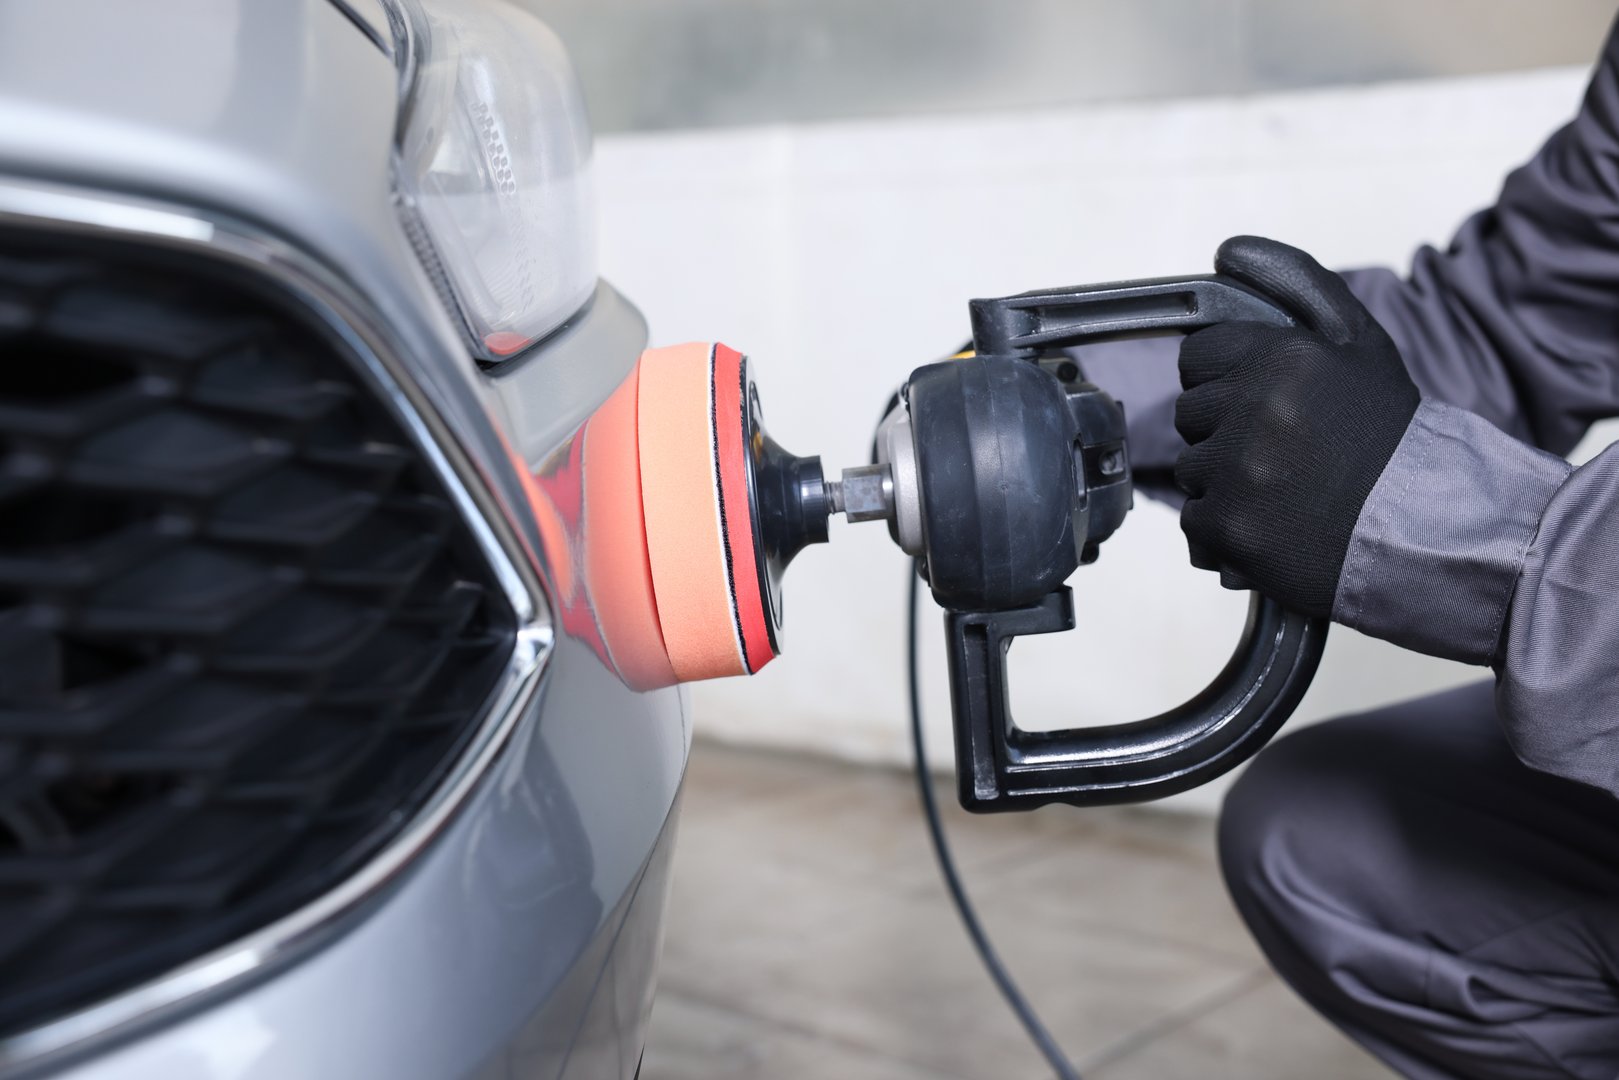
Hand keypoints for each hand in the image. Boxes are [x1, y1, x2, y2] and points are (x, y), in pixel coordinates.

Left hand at [1174, 236, 1419, 616]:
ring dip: (1225, 482)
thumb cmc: (1387, 436)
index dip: (1226, 380)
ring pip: (1191, 469)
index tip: (1262, 403)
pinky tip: (1275, 527)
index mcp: (1283, 357)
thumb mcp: (1357, 342)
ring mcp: (1238, 472)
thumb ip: (1296, 282)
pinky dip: (1226, 530)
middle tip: (1284, 451)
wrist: (1425, 528)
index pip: (1197, 356)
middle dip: (1225, 430)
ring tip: (1286, 492)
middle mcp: (1255, 409)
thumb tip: (1227, 249)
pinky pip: (1195, 522)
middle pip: (1189, 413)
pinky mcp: (1228, 528)